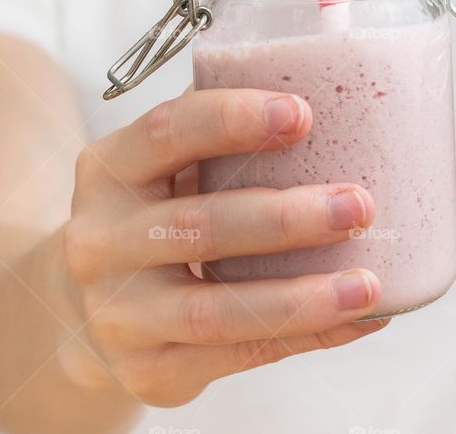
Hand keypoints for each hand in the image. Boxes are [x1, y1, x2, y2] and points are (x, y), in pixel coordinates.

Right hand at [61, 88, 385, 406]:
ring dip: (302, 297)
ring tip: (368, 284)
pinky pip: (238, 355)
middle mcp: (101, 241)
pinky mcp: (148, 370)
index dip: (232, 121)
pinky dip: (309, 337)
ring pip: (217, 309)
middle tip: (357, 206)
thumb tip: (329, 86)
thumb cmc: (154, 218)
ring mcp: (119, 314)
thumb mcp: (163, 170)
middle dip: (287, 219)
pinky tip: (359, 318)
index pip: (167, 133)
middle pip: (201, 226)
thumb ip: (221, 135)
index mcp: (111, 170)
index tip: (302, 113)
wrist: (87, 310)